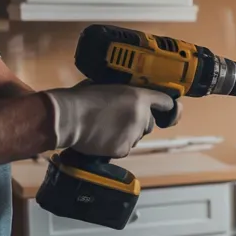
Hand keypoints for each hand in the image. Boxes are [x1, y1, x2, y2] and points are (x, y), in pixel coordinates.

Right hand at [43, 85, 181, 158]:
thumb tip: (125, 96)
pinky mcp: (123, 149)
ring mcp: (133, 134)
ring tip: (105, 128)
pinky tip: (100, 138)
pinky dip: (115, 145)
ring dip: (127, 134)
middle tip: (117, 119)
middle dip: (138, 123)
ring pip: (137, 137)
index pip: (165, 102)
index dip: (166, 107)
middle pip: (150, 123)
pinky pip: (124, 148)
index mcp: (139, 97)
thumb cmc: (81, 98)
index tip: (168, 110)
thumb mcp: (107, 87)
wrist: (67, 118)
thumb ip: (123, 93)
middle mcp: (141, 116)